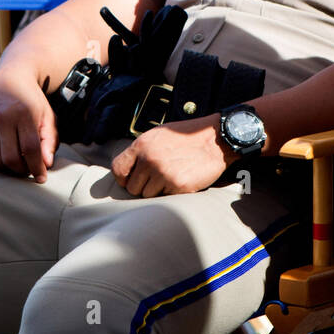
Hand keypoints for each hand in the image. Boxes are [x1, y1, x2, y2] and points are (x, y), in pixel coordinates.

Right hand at [0, 71, 58, 181]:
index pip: (30, 148)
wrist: (8, 81)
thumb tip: (46, 164)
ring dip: (10, 169)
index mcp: (24, 114)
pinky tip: (7, 158)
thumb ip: (49, 140)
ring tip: (20, 164)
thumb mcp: (47, 115)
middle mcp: (3, 119)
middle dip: (22, 171)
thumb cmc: (32, 101)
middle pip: (11, 158)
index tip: (42, 178)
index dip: (37, 167)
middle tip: (30, 170)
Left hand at [110, 117, 232, 197]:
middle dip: (144, 186)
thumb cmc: (187, 137)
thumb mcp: (159, 135)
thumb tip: (126, 170)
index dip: (124, 178)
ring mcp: (163, 173)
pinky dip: (172, 193)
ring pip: (148, 196)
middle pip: (133, 188)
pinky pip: (165, 198)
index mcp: (142, 145)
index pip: (118, 170)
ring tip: (172, 176)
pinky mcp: (177, 185)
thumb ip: (141, 151)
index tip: (131, 179)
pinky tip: (181, 179)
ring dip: (158, 190)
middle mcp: (149, 159)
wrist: (215, 140)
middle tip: (159, 178)